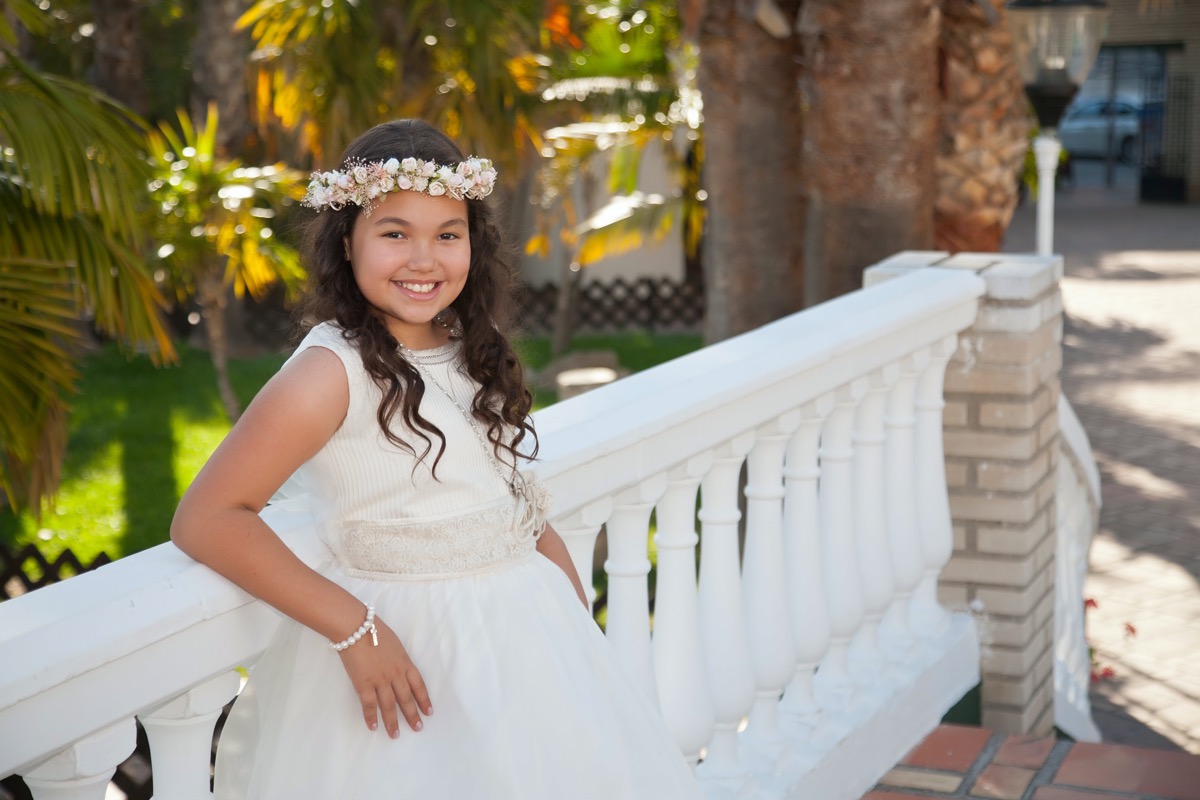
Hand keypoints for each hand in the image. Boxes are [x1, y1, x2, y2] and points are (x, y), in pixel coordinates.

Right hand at [337, 617, 431, 737]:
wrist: (355, 627)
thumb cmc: (374, 630)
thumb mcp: (395, 643)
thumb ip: (399, 658)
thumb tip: (400, 668)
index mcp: (404, 663)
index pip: (419, 685)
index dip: (424, 699)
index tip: (429, 712)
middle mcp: (395, 674)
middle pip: (406, 698)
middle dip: (412, 715)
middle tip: (417, 728)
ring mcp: (380, 680)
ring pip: (389, 705)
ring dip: (392, 722)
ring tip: (395, 735)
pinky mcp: (363, 684)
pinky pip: (369, 704)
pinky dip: (371, 717)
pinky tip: (373, 727)